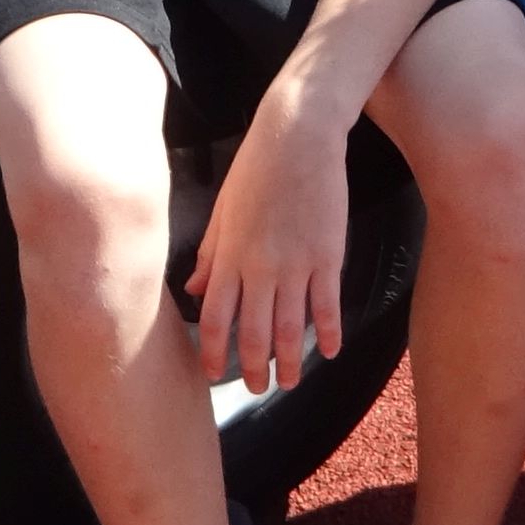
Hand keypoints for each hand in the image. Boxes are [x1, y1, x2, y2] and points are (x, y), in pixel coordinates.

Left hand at [189, 102, 349, 395]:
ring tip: (289, 383)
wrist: (299, 136)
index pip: (215, 319)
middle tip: (255, 389)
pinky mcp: (328, 256)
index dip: (214, 353)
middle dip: (252, 368)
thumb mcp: (224, 209)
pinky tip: (328, 351)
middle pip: (252, 332)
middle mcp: (260, 267)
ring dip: (288, 360)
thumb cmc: (256, 167)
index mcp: (229, 256)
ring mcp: (296, 264)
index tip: (214, 375)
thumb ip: (211, 253)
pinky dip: (327, 332)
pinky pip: (326, 305)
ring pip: (289, 327)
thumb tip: (196, 288)